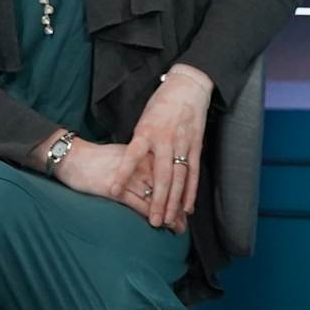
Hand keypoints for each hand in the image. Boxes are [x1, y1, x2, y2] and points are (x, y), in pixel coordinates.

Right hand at [50, 140, 184, 231]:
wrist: (74, 157)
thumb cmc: (98, 158)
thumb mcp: (127, 155)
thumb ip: (143, 164)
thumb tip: (157, 179)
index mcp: (146, 155)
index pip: (170, 175)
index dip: (180, 194)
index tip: (187, 208)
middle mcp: (142, 165)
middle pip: (167, 189)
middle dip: (177, 208)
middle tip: (185, 223)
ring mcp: (130, 177)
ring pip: (156, 199)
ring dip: (168, 216)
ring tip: (177, 229)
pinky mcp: (117, 189)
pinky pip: (139, 204)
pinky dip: (150, 215)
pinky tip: (157, 225)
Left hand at [122, 64, 213, 228]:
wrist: (188, 87)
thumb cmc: (161, 104)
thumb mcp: (144, 119)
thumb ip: (139, 143)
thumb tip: (130, 169)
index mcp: (147, 131)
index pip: (132, 155)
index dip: (123, 174)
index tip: (114, 191)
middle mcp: (166, 140)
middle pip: (162, 175)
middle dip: (158, 200)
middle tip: (153, 222)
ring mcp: (183, 144)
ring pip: (179, 178)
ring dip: (175, 201)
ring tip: (170, 221)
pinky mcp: (196, 146)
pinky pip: (194, 173)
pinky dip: (191, 191)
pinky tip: (187, 208)